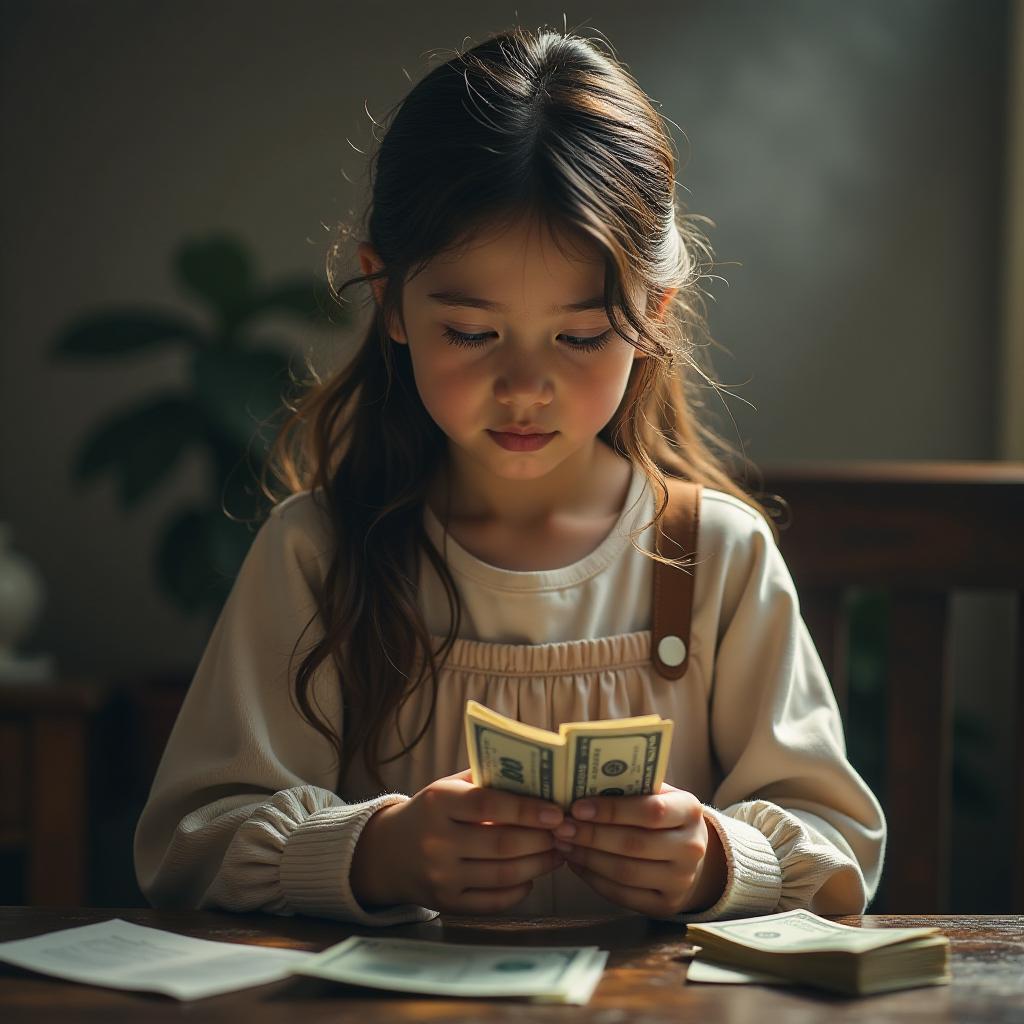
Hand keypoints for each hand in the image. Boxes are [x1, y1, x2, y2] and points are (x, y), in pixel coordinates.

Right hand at [350, 768, 566, 913]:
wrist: (387, 853)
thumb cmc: (430, 812)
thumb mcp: (448, 787)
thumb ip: (486, 780)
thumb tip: (537, 777)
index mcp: (438, 803)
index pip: (488, 805)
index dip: (527, 809)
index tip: (557, 812)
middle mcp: (437, 841)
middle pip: (502, 844)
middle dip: (542, 839)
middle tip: (565, 833)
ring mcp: (441, 876)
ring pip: (503, 875)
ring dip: (539, 865)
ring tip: (557, 853)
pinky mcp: (446, 903)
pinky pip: (493, 901)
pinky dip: (519, 890)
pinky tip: (532, 877)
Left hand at [551, 783, 727, 917]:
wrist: (689, 855)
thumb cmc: (662, 816)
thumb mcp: (657, 794)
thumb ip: (630, 788)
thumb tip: (581, 785)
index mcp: (690, 811)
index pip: (650, 811)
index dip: (612, 811)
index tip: (577, 807)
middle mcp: (691, 848)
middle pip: (634, 844)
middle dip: (592, 836)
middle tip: (562, 827)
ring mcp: (681, 881)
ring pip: (625, 872)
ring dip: (588, 858)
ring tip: (563, 845)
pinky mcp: (665, 905)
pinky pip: (622, 895)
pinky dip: (593, 879)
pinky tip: (576, 864)